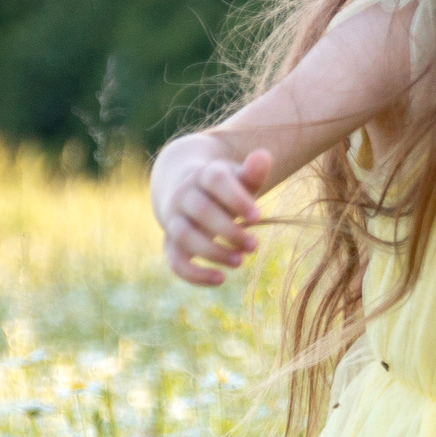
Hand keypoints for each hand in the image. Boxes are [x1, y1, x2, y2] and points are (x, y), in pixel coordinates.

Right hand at [156, 144, 272, 284]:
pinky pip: (175, 261)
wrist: (185, 187)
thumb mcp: (237, 176)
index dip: (236, 198)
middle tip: (254, 246)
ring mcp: (173, 220)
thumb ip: (252, 172)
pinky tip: (221, 279)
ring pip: (184, 236)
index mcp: (202, 174)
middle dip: (228, 230)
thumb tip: (264, 156)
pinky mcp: (171, 243)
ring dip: (212, 251)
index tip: (258, 217)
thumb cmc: (223, 186)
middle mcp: (183, 195)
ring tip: (240, 261)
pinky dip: (194, 274)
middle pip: (201, 210)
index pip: (215, 180)